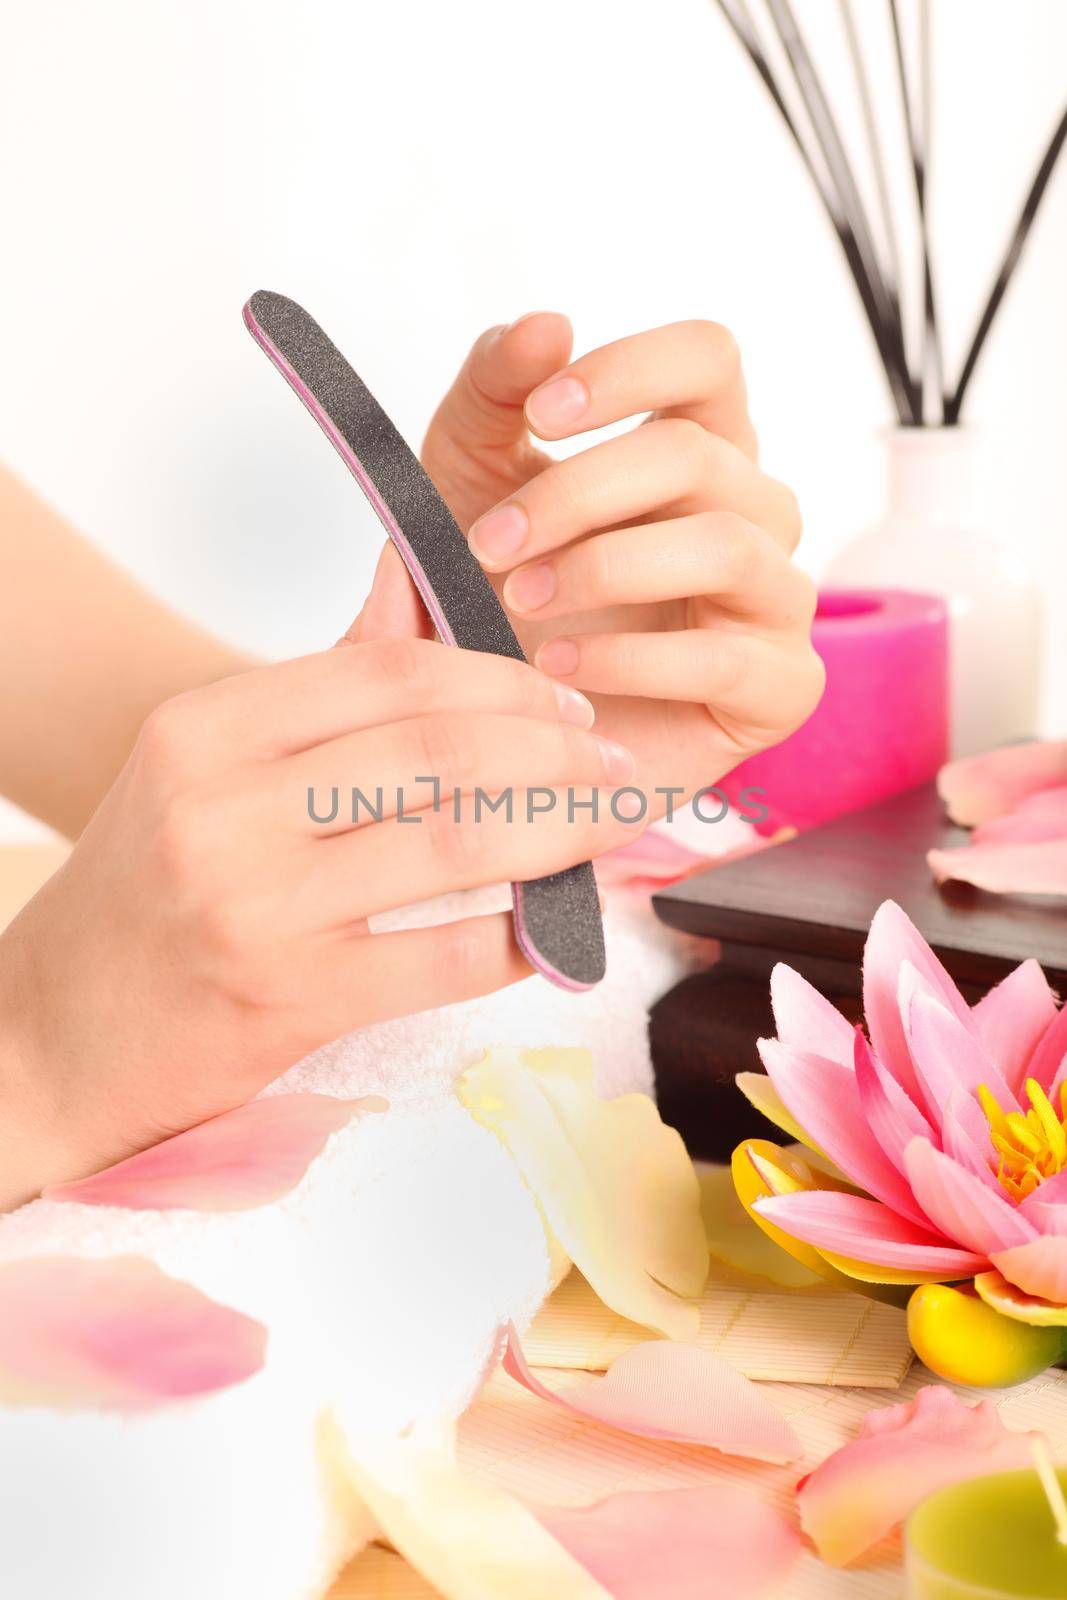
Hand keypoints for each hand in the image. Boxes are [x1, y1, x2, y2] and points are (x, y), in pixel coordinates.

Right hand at [0, 622, 639, 1208]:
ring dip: (560, 830)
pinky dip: (520, 938)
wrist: (52, 1036)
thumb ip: (323, 679)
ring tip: (609, 825)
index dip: (502, 678)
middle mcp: (221, 806)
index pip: (390, 671)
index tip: (564, 698)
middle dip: (553, 749)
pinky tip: (553, 929)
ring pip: (457, 842)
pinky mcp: (287, 999)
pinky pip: (447, 957)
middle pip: (437, 747)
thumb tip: (409, 573)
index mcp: (205, 729)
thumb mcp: (207, 768)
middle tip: (610, 761)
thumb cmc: (146, 893)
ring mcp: (254, 905)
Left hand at [422, 316, 823, 806]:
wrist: (501, 733)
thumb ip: (493, 394)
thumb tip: (546, 324)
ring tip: (520, 605)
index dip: (630, 369)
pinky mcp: (779, 689)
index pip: (709, 357)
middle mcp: (751, 513)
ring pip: (727, 542)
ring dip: (605, 567)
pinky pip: (728, 656)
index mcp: (693, 448)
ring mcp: (775, 600)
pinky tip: (561, 673)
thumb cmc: (496, 600)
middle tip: (489, 543)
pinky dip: (632, 660)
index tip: (541, 414)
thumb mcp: (465, 484)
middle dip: (579, 492)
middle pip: (699, 453)